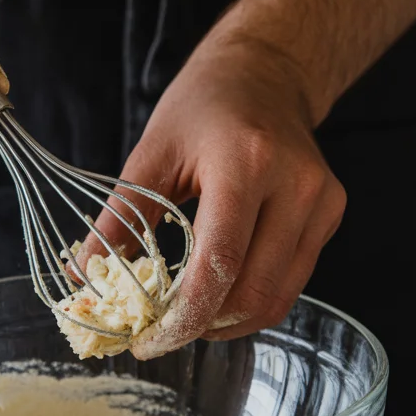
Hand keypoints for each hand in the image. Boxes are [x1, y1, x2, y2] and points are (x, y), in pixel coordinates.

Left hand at [90, 24, 346, 357]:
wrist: (265, 73)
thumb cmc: (203, 106)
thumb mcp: (151, 152)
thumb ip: (120, 218)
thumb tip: (84, 278)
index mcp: (245, 162)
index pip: (220, 262)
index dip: (185, 317)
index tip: (150, 342)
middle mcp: (294, 184)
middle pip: (253, 291)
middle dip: (204, 327)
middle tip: (163, 335)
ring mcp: (321, 202)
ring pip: (278, 297)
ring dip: (230, 322)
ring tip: (189, 319)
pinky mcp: (331, 215)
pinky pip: (291, 282)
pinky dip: (252, 301)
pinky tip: (220, 295)